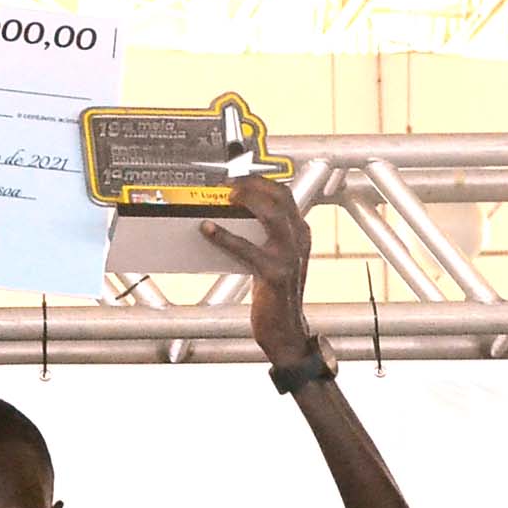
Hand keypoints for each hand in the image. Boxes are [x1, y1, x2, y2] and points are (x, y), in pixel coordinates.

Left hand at [201, 176, 318, 371]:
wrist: (286, 331)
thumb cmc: (276, 297)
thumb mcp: (275, 259)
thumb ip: (262, 238)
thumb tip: (231, 216)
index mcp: (300, 233)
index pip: (285, 194)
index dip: (261, 181)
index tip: (238, 176)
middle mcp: (299, 240)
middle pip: (280, 196)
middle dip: (253, 184)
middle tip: (228, 185)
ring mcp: (289, 256)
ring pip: (271, 215)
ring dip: (247, 200)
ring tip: (225, 198)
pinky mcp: (275, 274)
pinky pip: (247, 248)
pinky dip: (224, 237)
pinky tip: (207, 229)